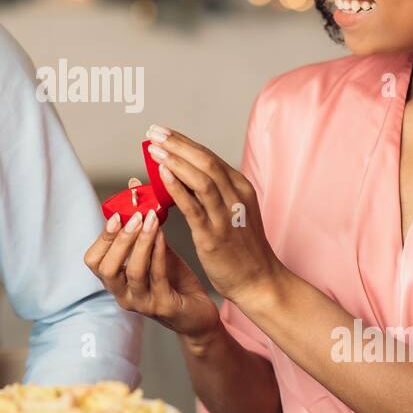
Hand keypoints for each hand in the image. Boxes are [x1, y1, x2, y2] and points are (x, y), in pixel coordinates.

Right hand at [83, 207, 219, 341]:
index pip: (93, 260)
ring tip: (151, 220)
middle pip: (106, 269)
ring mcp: (142, 303)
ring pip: (133, 272)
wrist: (199, 310)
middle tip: (135, 216)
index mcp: (116, 280)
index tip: (117, 214)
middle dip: (119, 240)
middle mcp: (122, 294)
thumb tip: (134, 188)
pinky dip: (159, 253)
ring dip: (141, 243)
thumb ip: (144, 225)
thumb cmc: (175, 280)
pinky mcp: (163, 307)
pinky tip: (164, 235)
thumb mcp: (156, 249)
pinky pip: (158, 276)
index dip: (102, 237)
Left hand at [145, 124, 283, 302]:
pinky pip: (194, 207)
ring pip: (201, 179)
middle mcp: (236, 197)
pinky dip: (178, 188)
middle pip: (205, 161)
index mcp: (241, 187)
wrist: (259, 281)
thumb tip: (182, 173)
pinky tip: (162, 175)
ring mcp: (227, 216)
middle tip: (154, 131)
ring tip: (153, 148)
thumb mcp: (233, 211)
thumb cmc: (242, 248)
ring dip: (175, 161)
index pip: (209, 156)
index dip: (184, 142)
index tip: (164, 132)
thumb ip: (213, 192)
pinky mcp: (215, 236)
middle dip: (177, 144)